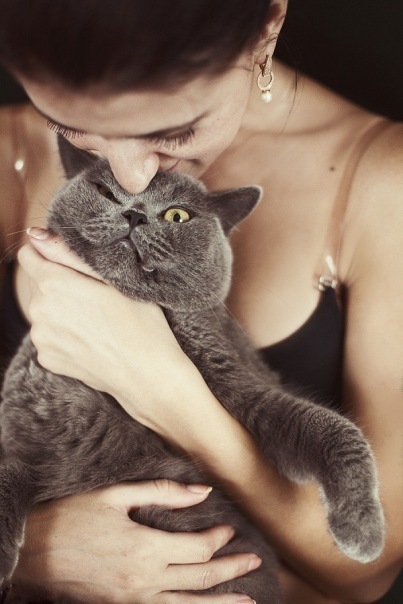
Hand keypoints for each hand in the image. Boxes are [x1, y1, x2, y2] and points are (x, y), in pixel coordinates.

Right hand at [13, 480, 259, 602]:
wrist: (34, 551)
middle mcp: (144, 579)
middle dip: (231, 570)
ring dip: (219, 603)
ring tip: (246, 602)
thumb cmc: (73, 516)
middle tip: (254, 562)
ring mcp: (133, 600)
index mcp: (145, 547)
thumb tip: (202, 491)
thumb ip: (163, 492)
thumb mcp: (116, 496)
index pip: (197, 547)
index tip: (230, 530)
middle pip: (200, 578)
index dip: (218, 539)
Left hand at [18, 231, 191, 411]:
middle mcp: (39, 310)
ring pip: (44, 312)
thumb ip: (67, 253)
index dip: (47, 254)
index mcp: (54, 283)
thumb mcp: (111, 278)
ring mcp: (41, 338)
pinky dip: (64, 335)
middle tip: (95, 297)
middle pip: (38, 285)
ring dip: (60, 311)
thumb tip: (36, 236)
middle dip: (59, 285)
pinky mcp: (47, 359)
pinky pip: (49, 337)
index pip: (29, 256)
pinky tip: (90, 339)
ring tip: (95, 321)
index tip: (69, 264)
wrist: (146, 374)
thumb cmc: (139, 321)